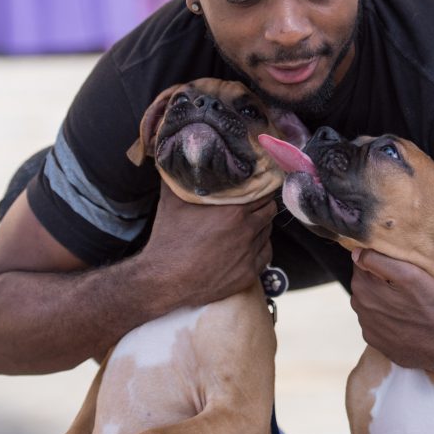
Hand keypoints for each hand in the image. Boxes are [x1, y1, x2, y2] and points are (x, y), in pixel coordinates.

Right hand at [136, 183, 276, 312]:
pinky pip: (266, 254)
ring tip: (247, 224)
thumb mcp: (172, 200)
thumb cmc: (168, 239)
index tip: (255, 185)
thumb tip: (180, 154)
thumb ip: (181, 175)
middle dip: (261, 205)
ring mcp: (249, 254)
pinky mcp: (248, 274)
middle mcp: (247, 231)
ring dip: (261, 226)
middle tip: (252, 204)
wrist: (165, 280)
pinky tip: (248, 245)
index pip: (263, 191)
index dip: (259, 187)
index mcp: (234, 211)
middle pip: (269, 210)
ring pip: (268, 232)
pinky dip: (260, 248)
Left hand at [350, 248, 433, 375]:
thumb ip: (377, 260)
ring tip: (405, 302)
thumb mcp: (409, 274)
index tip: (396, 265)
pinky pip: (376, 322)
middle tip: (403, 283)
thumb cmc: (429, 305)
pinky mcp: (376, 342)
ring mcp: (367, 328)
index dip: (379, 260)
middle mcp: (359, 309)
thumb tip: (356, 252)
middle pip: (364, 283)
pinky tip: (403, 319)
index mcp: (363, 288)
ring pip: (370, 303)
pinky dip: (385, 318)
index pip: (361, 262)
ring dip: (382, 299)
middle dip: (379, 280)